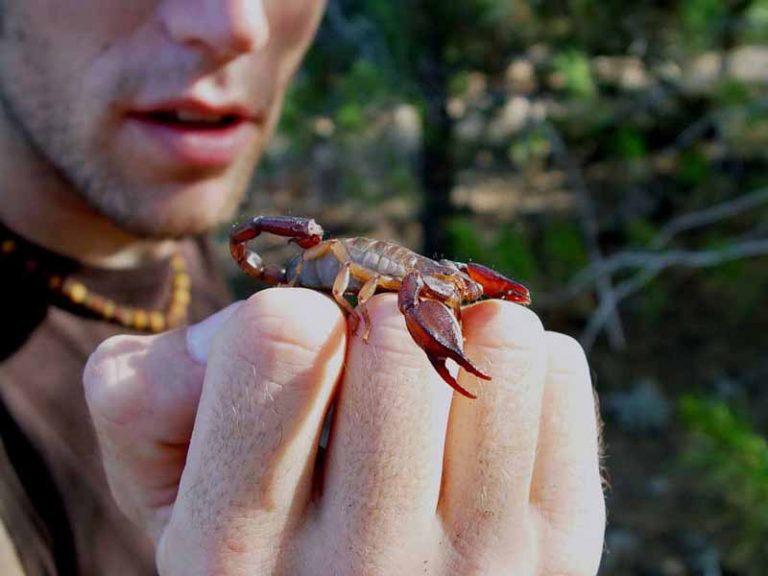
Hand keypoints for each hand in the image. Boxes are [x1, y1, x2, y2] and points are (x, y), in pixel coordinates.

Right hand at [84, 288, 604, 574]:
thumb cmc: (264, 543)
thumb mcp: (170, 490)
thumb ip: (150, 396)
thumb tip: (256, 316)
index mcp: (236, 551)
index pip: (279, 339)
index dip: (290, 314)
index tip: (301, 344)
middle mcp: (364, 571)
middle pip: (396, 338)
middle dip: (377, 315)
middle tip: (372, 346)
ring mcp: (481, 567)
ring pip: (501, 342)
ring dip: (459, 326)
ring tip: (431, 373)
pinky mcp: (563, 549)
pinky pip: (559, 371)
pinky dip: (521, 360)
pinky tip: (481, 412)